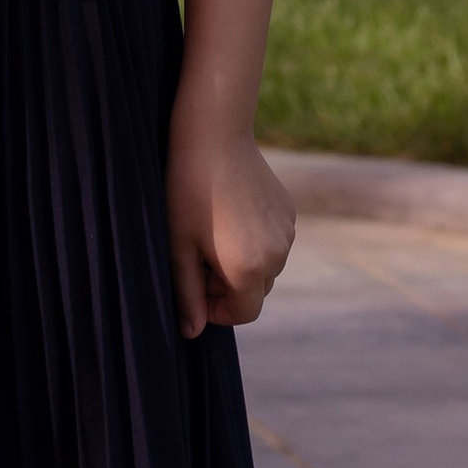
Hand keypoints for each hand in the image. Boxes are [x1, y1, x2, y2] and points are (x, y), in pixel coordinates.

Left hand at [165, 124, 296, 334]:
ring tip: (212, 233)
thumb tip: (192, 331)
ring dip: (242, 263)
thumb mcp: (178, 246)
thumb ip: (186, 294)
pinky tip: (228, 214)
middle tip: (197, 257)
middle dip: (228, 286)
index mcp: (249, 269)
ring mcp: (287, 233)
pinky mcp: (289, 212)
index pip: (243, 314)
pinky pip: (274, 241)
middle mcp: (277, 255)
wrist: (214, 136)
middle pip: (254, 291)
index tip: (195, 288)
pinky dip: (254, 240)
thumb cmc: (186, 191)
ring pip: (265, 266)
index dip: (217, 311)